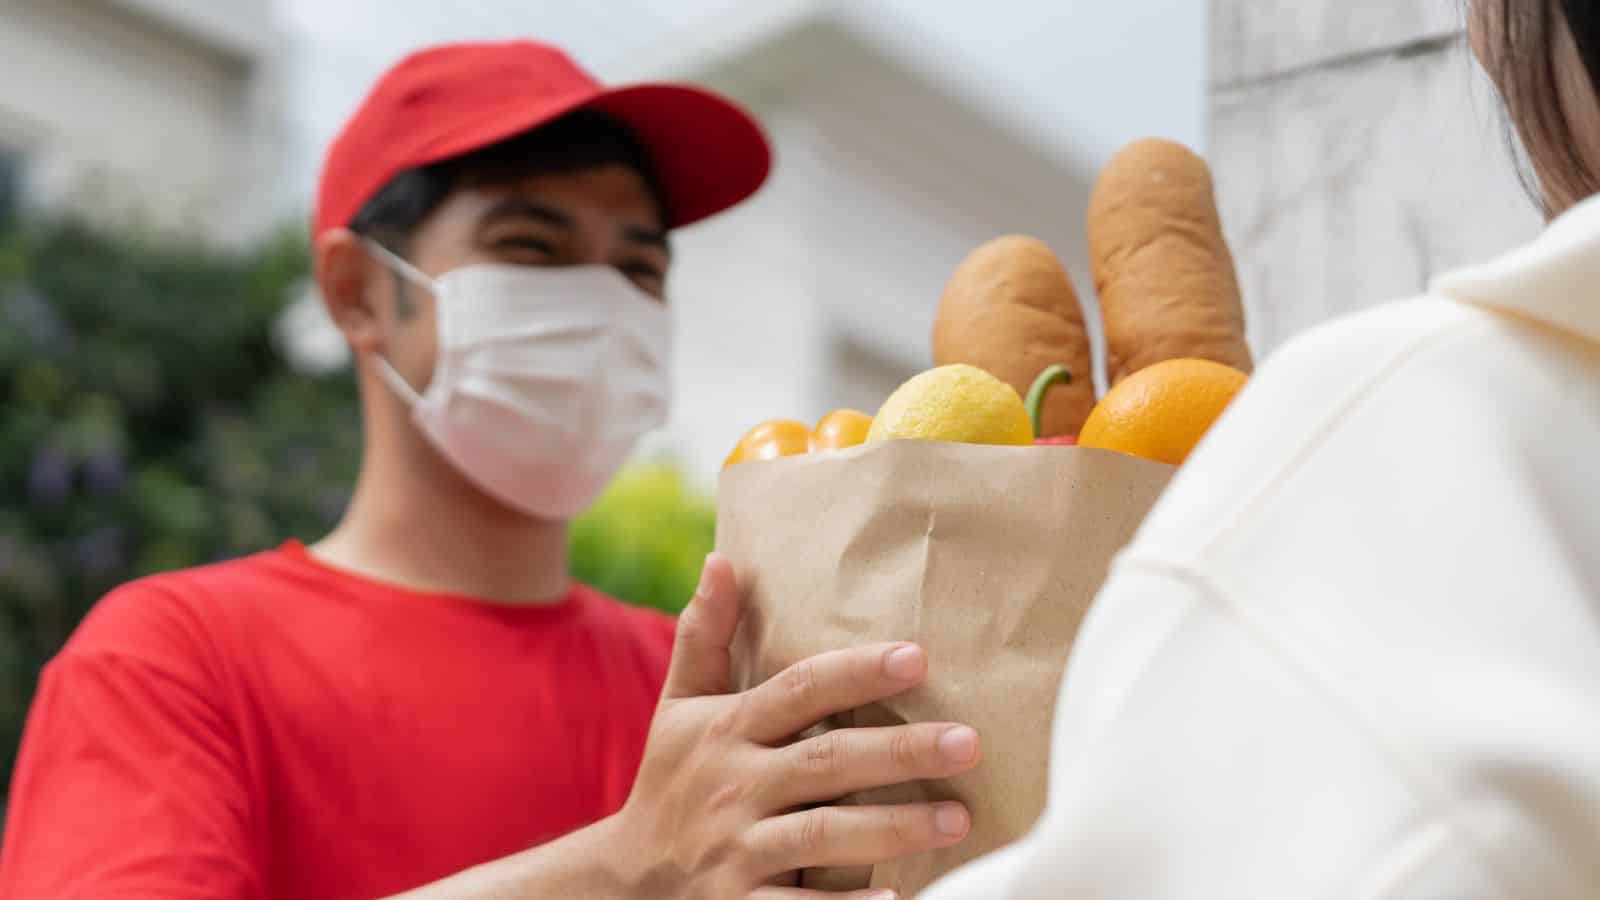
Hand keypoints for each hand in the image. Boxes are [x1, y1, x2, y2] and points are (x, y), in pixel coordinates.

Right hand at [612, 552, 980, 899]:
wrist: (625, 883)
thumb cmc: (671, 782)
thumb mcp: (678, 707)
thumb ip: (705, 635)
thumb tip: (722, 558)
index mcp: (727, 729)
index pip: (798, 690)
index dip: (856, 672)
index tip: (918, 657)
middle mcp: (734, 785)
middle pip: (826, 761)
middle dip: (900, 752)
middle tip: (969, 742)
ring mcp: (738, 850)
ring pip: (824, 835)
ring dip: (894, 828)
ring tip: (958, 818)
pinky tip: (899, 898)